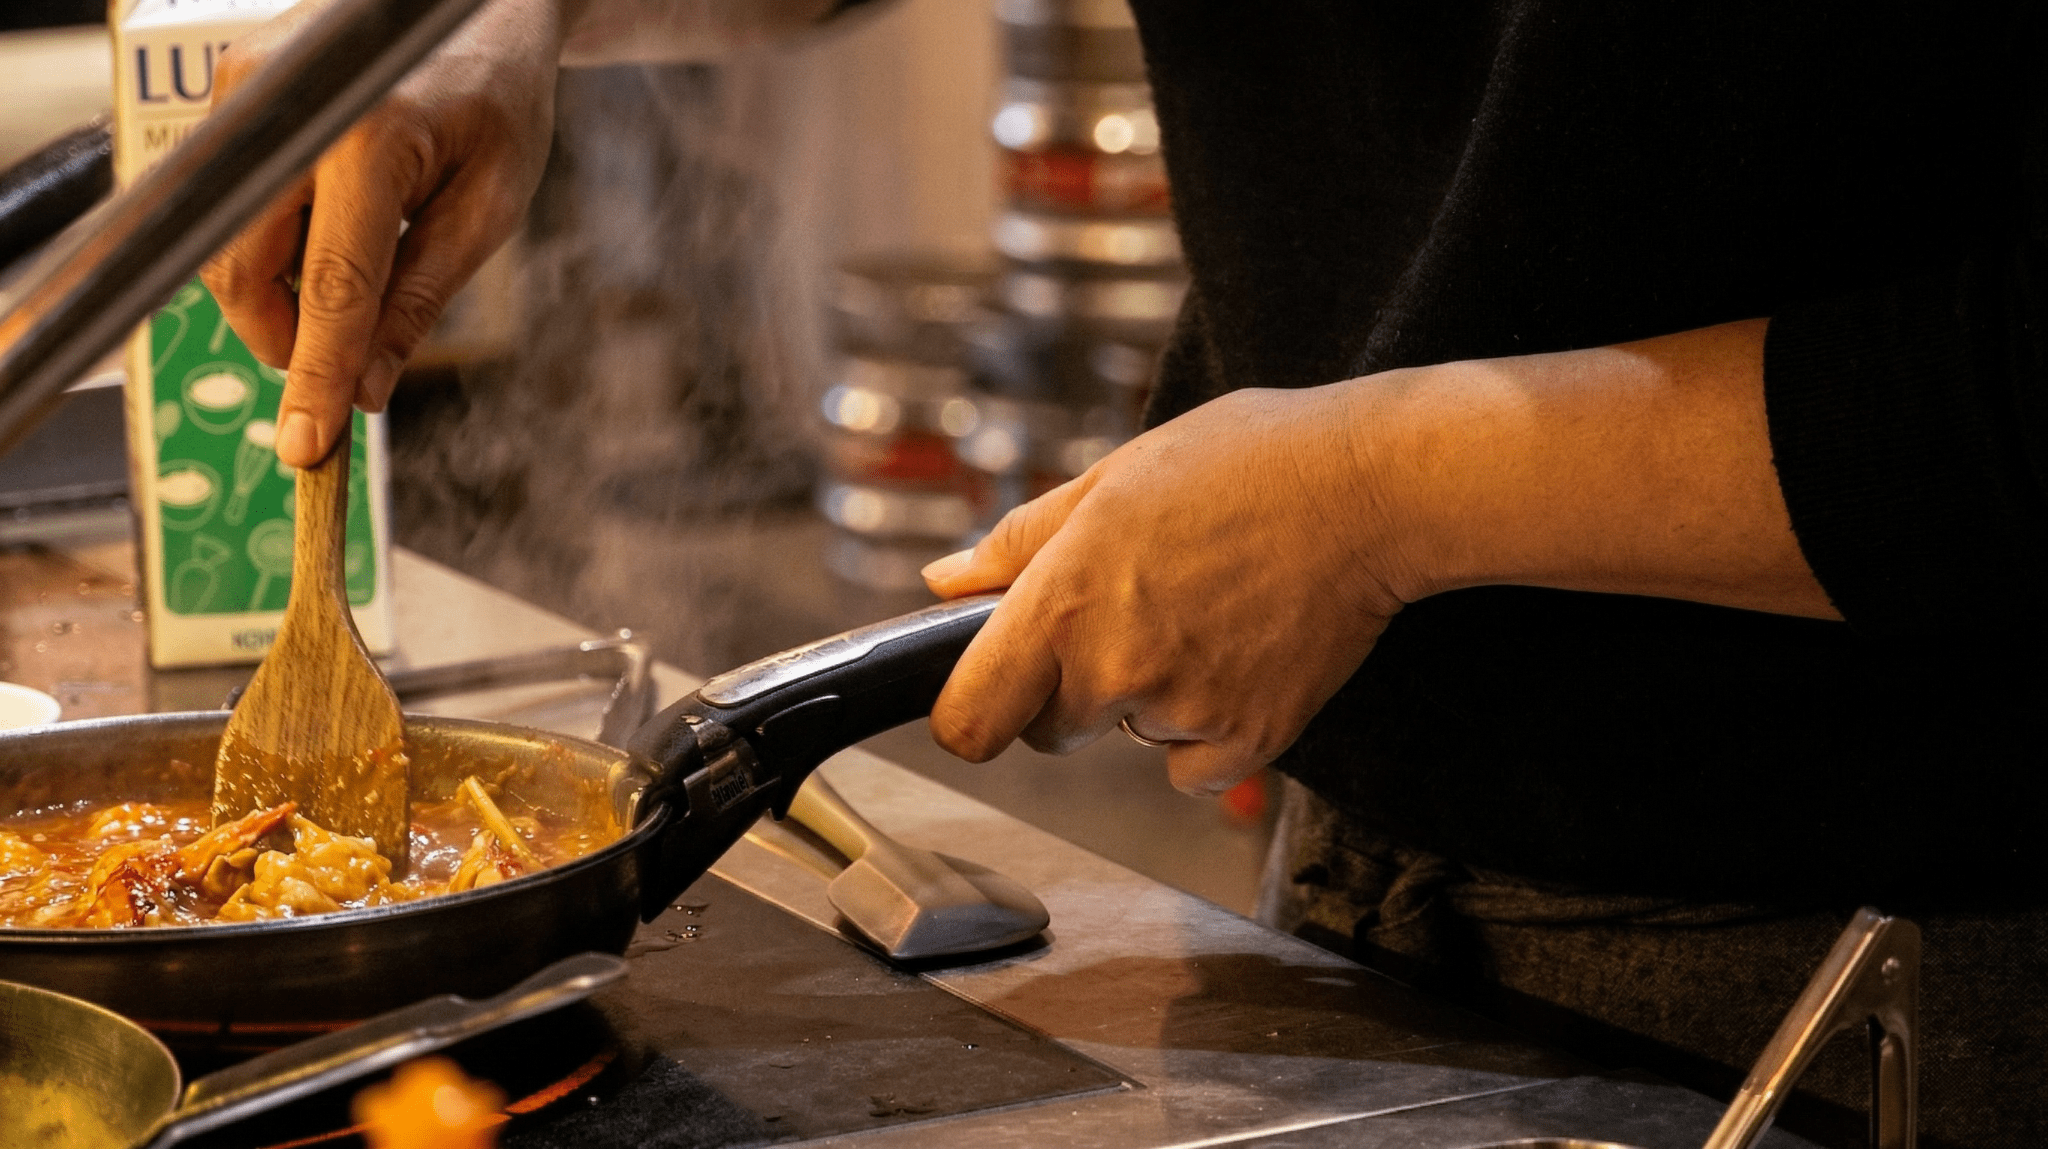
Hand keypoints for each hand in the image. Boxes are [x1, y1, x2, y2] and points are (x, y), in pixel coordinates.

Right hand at [201, 0, 566, 466]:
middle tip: (348, 362)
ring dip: (281, 292)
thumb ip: (421, 300)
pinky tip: (337, 229)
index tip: (307, 446)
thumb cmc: (499, 99)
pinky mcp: (229, 93)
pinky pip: (233, 207)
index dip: (317, 375)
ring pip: (227, 247)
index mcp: (371, 136)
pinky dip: (275, 245)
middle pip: (244, 272)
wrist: (474, 5)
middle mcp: (288, 108)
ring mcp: (243, 91)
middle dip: (288, 338)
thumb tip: (367, 392)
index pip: (332, 286)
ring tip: (362, 272)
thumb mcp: (489, 211)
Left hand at [923, 384, 1415, 795]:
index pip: (968, 720)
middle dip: (1072, 690)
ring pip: (1131, 737)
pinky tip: (1241, 656)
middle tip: (1133, 615)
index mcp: (1063, 600)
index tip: (991, 695)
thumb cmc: (1245, 463)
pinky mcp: (1248, 741)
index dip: (970, 713)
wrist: (1372, 488)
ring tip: (1207, 611)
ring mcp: (1183, 710)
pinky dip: (1210, 731)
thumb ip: (1019, 543)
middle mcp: (1114, 668)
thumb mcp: (1113, 477)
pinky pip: (1194, 768)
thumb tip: (946, 582)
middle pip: (1048, 732)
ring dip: (1151, 698)